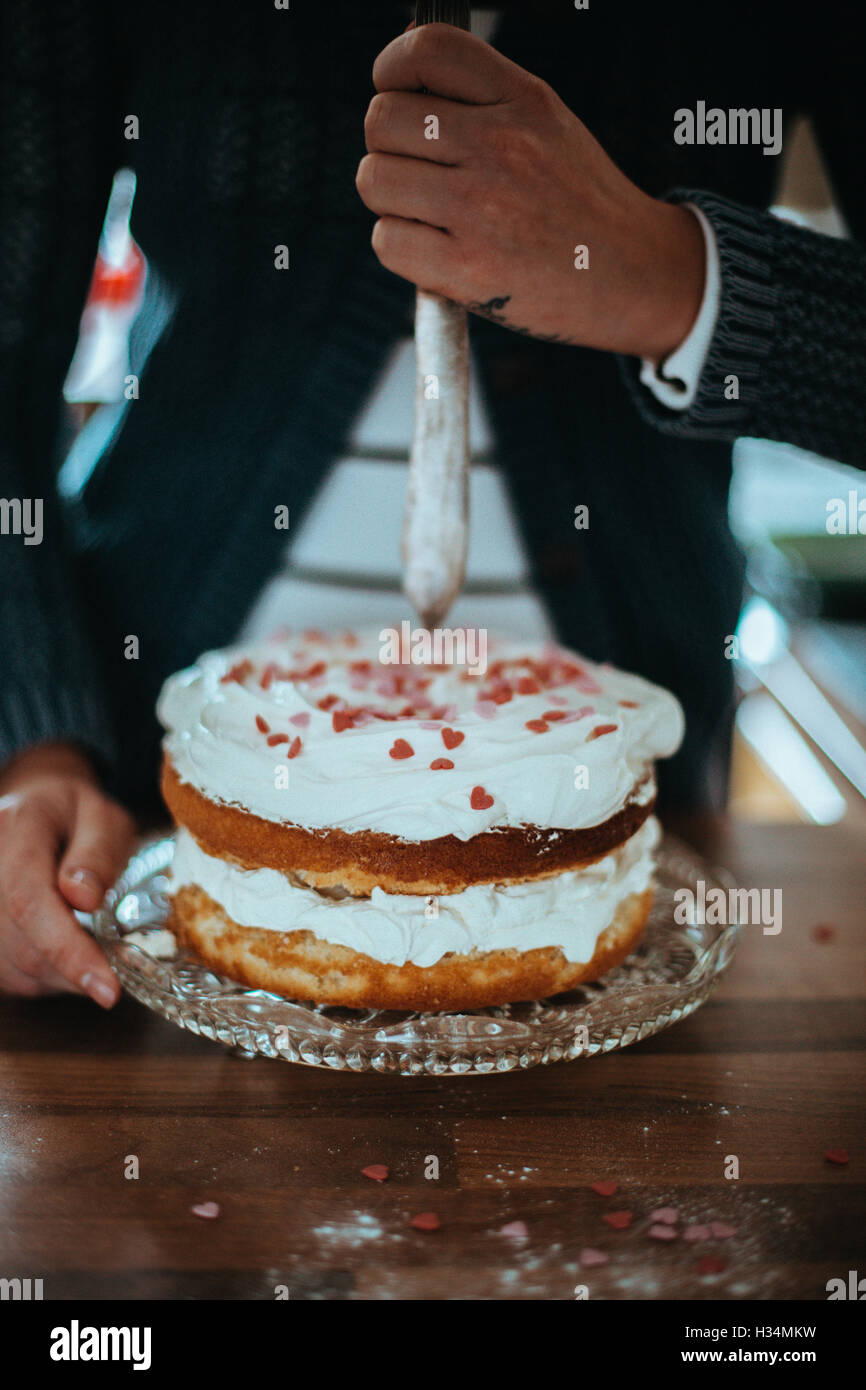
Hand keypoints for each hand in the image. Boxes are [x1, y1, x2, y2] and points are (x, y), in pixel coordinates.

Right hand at [0, 743, 134, 1004]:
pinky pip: (5, 973)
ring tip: (90, 957)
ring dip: (57, 977)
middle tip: (114, 975)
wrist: (33, 810)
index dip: (67, 950)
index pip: (30, 901)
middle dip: (71, 971)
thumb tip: (84, 899)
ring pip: (9, 967)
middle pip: (17, 943)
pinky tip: (63, 958)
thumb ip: (97, 853)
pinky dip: (40, 977)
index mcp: (16, 829)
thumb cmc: (74, 816)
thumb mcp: (103, 818)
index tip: (108, 989)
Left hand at [358, 24, 704, 361]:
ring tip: (428, 212)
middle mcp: (500, 146)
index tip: (396, 94)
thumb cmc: (576, 202)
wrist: (629, 276)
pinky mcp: (465, 267)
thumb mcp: (546, 124)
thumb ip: (479, 96)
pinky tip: (433, 248)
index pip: (425, 51)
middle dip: (388, 146)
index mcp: (523, 100)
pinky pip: (386, 239)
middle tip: (418, 170)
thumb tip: (396, 74)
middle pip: (383, 120)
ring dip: (389, 199)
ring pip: (374, 179)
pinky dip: (399, 246)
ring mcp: (480, 207)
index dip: (391, 70)